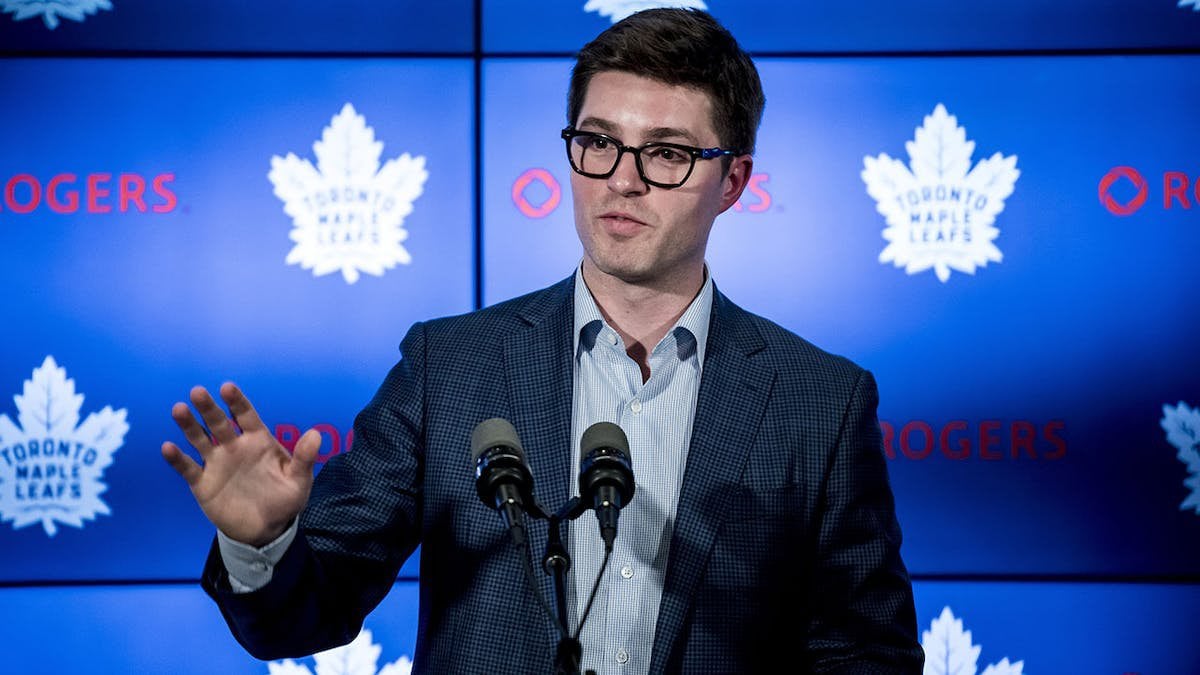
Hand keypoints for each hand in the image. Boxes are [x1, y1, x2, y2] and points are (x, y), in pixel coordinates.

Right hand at [161, 382, 319, 546]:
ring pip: (199, 439)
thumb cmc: (285, 499)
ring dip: (189, 426)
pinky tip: (168, 447)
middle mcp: (234, 447)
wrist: (266, 529)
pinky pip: (188, 468)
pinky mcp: (203, 483)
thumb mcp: (299, 481)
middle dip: (208, 408)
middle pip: (219, 423)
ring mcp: (217, 464)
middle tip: (197, 392)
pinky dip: (177, 459)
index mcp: (258, 441)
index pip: (246, 416)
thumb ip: (305, 458)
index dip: (237, 402)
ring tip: (179, 410)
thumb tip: (316, 434)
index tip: (227, 388)